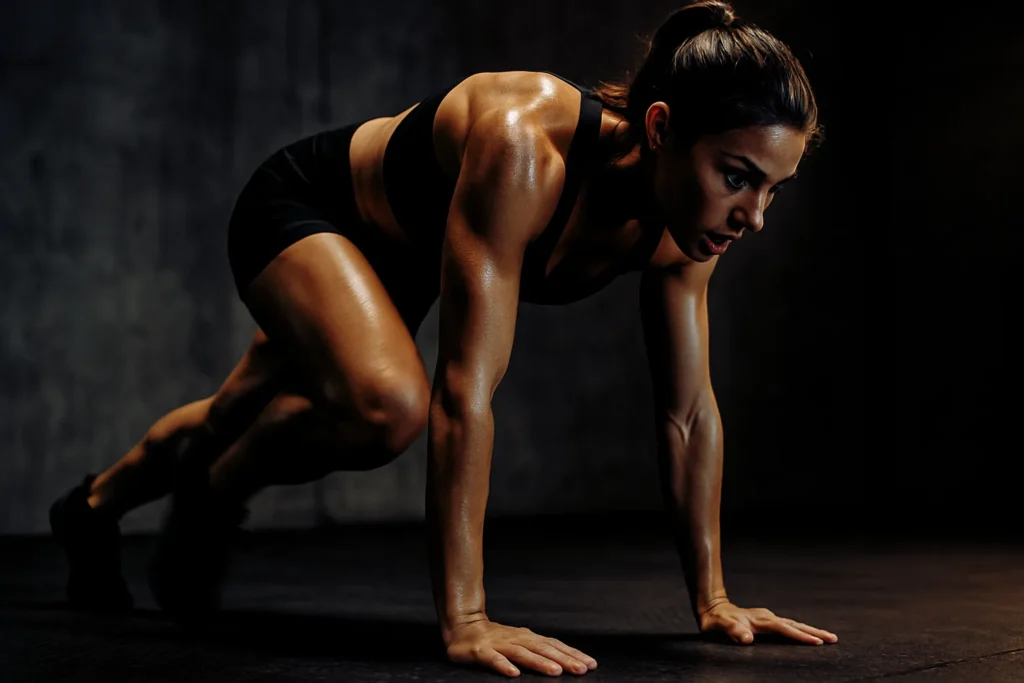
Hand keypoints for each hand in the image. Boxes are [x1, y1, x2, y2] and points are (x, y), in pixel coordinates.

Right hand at [445, 618, 597, 676]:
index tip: (591, 664)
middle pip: (544, 649)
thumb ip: (539, 651)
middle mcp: (518, 639)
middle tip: (582, 670)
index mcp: (529, 638)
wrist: (463, 626)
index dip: (573, 654)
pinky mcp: (481, 651)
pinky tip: (514, 674)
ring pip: (523, 653)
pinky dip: (504, 665)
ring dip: (540, 663)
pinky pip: (494, 659)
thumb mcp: (520, 642)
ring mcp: (499, 644)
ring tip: (556, 672)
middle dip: (564, 660)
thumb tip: (565, 662)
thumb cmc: (496, 639)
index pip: (555, 646)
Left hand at [699, 600, 837, 644]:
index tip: (816, 642)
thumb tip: (747, 639)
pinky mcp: (767, 621)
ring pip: (793, 624)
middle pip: (795, 625)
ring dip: (811, 630)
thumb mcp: (719, 626)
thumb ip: (733, 631)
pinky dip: (801, 630)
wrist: (711, 607)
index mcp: (760, 620)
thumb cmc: (715, 620)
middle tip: (833, 639)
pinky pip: (788, 626)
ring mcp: (767, 618)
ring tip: (828, 637)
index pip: (784, 629)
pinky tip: (808, 634)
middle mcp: (766, 617)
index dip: (800, 636)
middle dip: (814, 632)